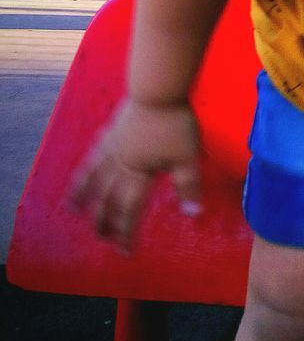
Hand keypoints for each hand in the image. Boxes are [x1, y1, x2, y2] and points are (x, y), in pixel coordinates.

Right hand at [69, 97, 201, 253]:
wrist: (157, 89)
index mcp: (139, 174)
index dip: (126, 232)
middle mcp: (120, 164)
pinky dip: (85, 167)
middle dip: (104, 221)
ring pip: (93, 177)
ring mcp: (111, 146)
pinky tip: (84, 169)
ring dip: (82, 196)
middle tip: (100, 237)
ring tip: (72, 209)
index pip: (130, 210)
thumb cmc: (175, 123)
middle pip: (107, 198)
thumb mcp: (188, 157)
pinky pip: (93, 154)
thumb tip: (192, 215)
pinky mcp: (110, 130)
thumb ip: (188, 186)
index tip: (124, 251)